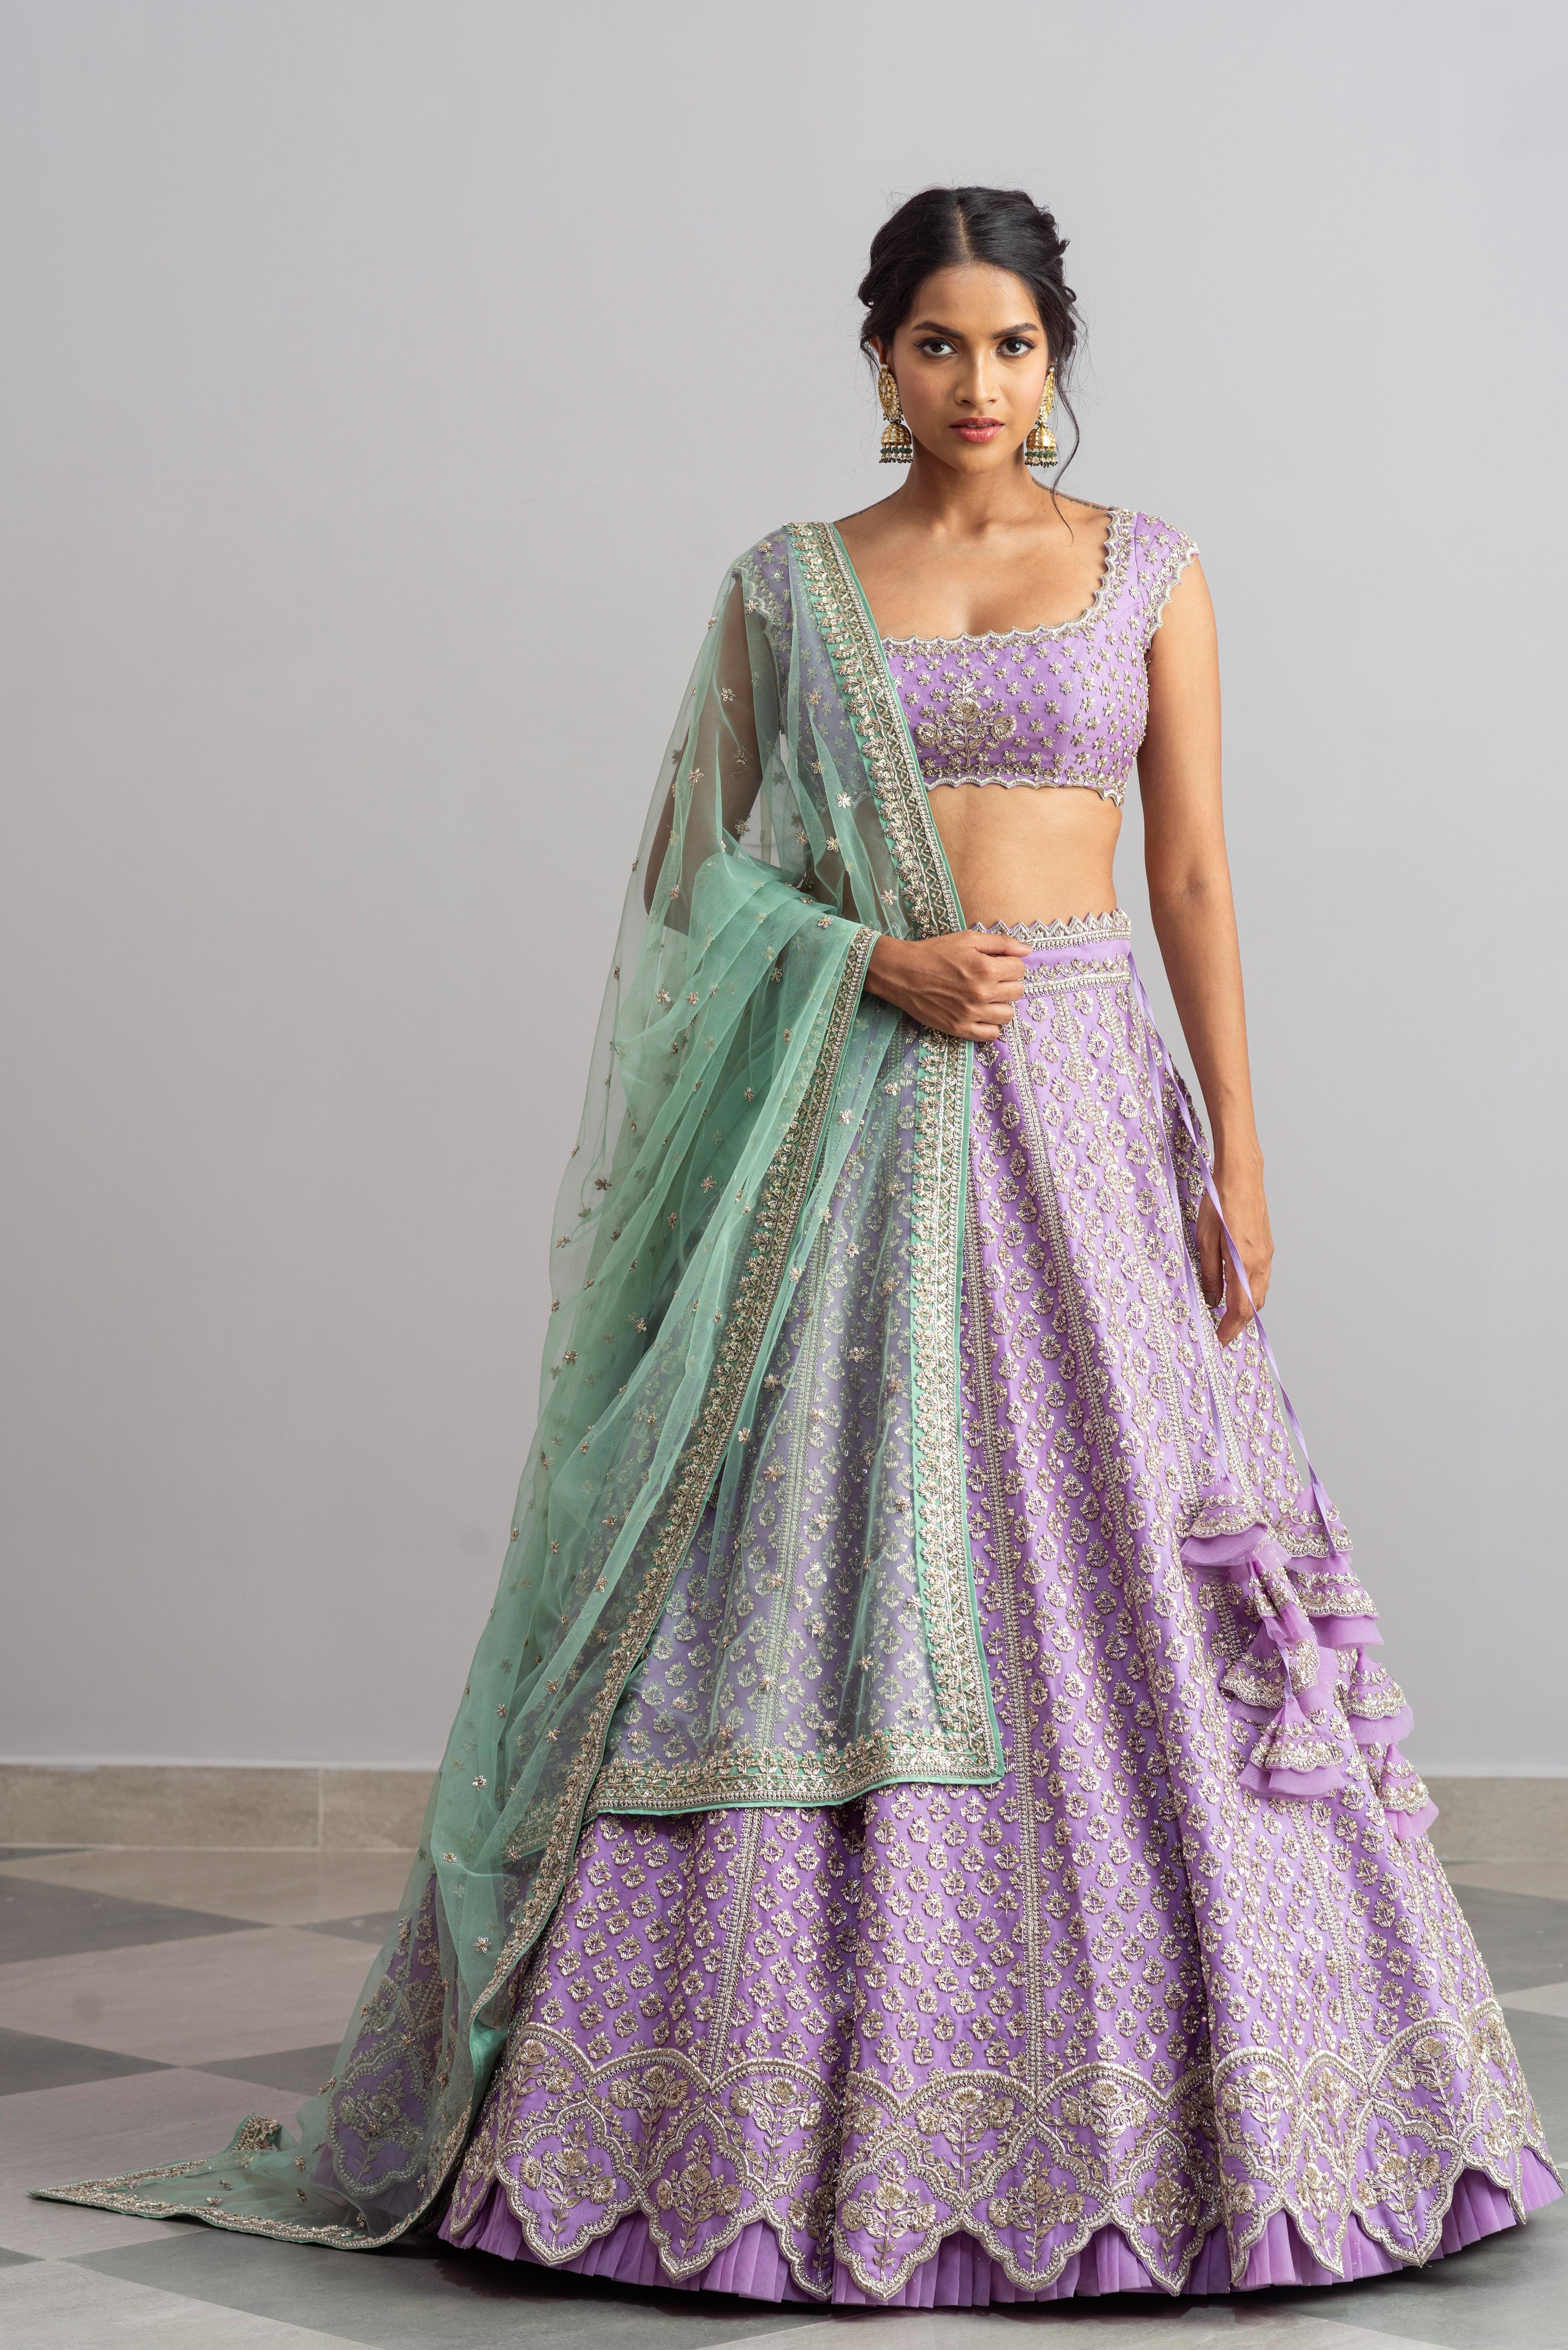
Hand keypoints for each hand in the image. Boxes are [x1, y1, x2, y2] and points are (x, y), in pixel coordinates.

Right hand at [865, 931, 1030, 1040]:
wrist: (902, 972)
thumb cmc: (934, 953)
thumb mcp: (967, 939)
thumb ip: (1000, 943)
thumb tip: (1028, 950)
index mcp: (986, 969)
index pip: (1019, 969)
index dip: (1010, 963)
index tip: (997, 963)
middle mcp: (982, 994)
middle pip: (1017, 992)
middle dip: (1007, 982)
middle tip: (990, 978)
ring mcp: (971, 1014)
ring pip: (1008, 1014)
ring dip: (1001, 1004)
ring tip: (986, 996)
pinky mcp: (960, 1028)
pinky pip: (991, 1034)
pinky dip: (991, 1025)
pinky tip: (982, 1013)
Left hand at [1198, 1158, 1273, 1345]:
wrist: (1242, 1174)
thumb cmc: (1220, 1201)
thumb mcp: (1204, 1239)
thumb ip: (1210, 1272)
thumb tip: (1212, 1300)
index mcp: (1245, 1263)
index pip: (1241, 1309)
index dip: (1230, 1329)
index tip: (1219, 1341)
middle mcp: (1261, 1262)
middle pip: (1254, 1305)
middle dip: (1239, 1323)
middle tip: (1222, 1333)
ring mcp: (1266, 1253)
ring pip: (1259, 1292)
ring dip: (1246, 1308)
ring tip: (1227, 1317)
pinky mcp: (1265, 1245)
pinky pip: (1261, 1277)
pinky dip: (1250, 1291)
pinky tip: (1236, 1290)